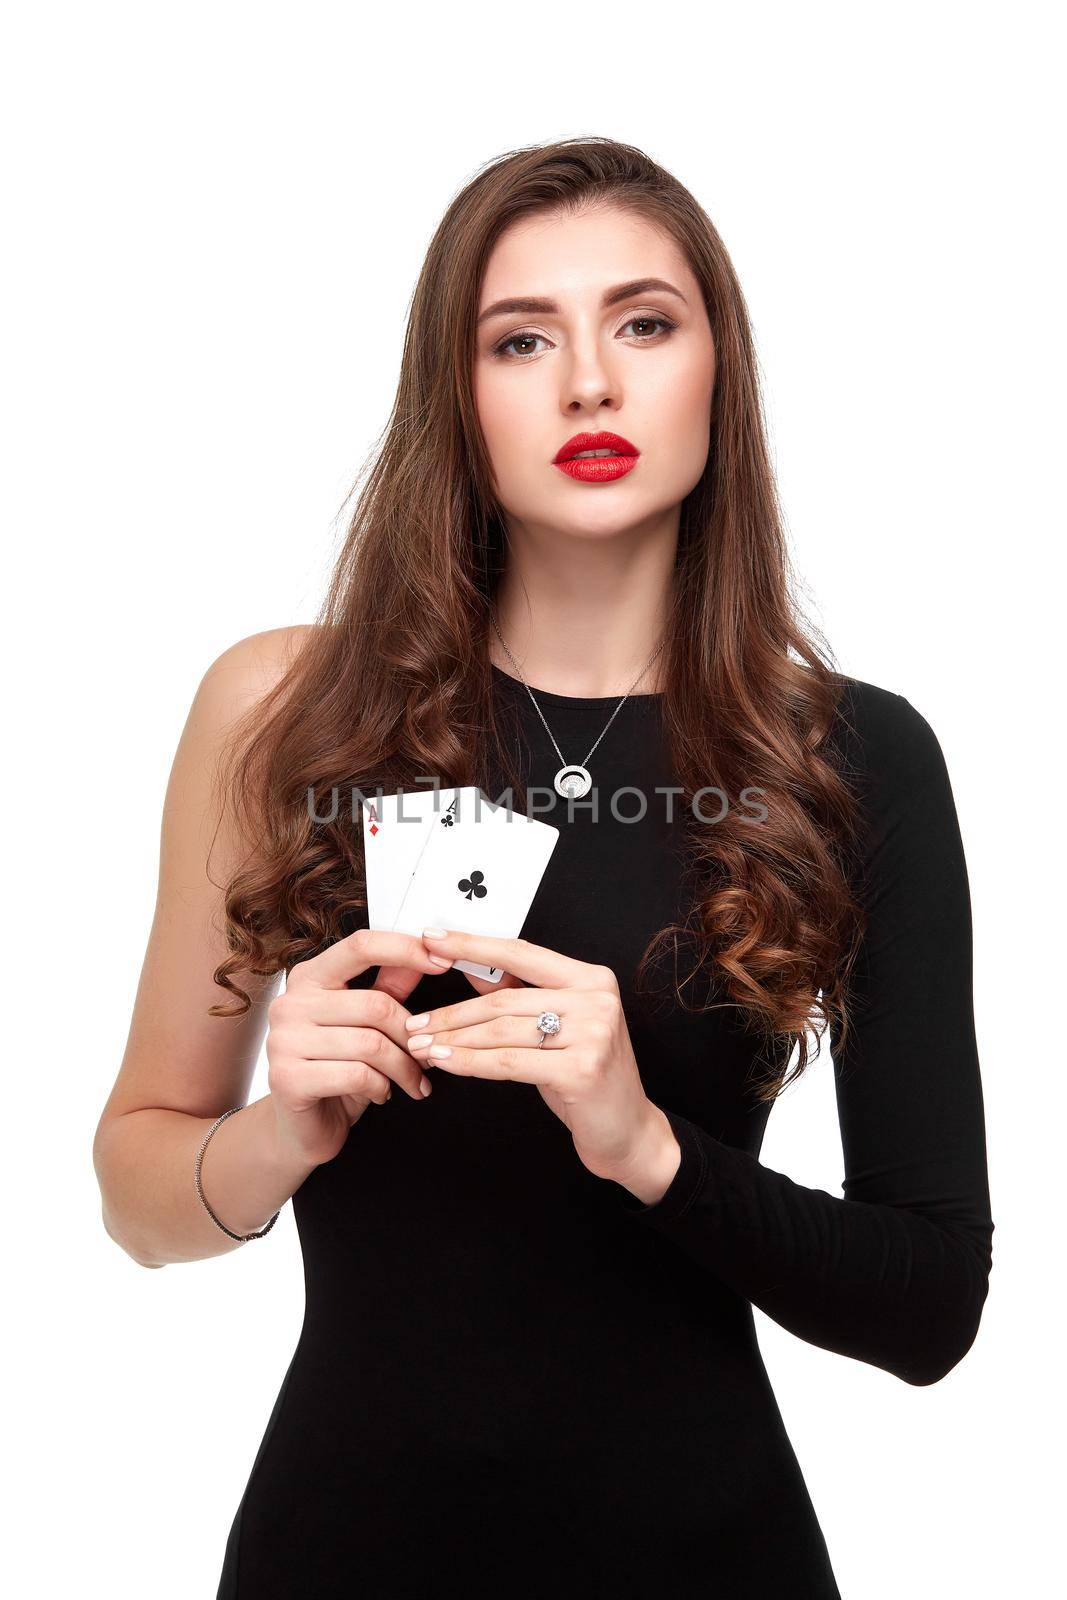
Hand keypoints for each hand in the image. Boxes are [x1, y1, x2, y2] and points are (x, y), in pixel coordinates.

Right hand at [266, 928, 453, 1169]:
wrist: (301, 1128)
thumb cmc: (336, 1071)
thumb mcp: (366, 1025)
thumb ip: (390, 986)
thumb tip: (426, 951)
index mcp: (309, 978)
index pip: (360, 946)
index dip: (405, 949)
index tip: (443, 961)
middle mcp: (291, 1003)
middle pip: (375, 1004)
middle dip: (412, 1037)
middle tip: (427, 1058)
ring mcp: (284, 1040)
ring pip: (371, 1043)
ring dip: (403, 1068)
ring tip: (411, 1081)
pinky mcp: (287, 1078)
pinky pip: (358, 1075)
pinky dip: (381, 1087)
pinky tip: (381, 1093)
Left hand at [404, 928, 676, 1190]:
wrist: (629, 1131)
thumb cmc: (588, 1077)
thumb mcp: (557, 1028)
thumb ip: (522, 996)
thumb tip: (472, 968)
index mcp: (592, 979)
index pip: (521, 953)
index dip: (473, 945)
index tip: (433, 938)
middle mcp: (596, 999)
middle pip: (505, 998)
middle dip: (453, 1012)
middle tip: (416, 1022)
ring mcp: (593, 1033)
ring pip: (503, 1030)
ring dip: (454, 1039)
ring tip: (423, 1046)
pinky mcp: (581, 1069)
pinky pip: (510, 1062)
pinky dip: (471, 1063)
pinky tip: (447, 1062)